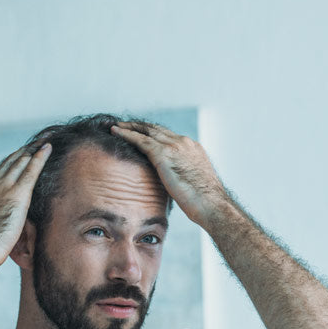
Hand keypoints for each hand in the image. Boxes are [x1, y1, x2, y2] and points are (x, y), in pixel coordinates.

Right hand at [0, 143, 51, 270]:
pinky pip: (31, 171)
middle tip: (34, 144)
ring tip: (44, 143)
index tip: (16, 159)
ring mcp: (2, 187)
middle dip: (22, 153)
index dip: (8, 165)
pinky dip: (40, 158)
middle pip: (8, 163)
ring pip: (20, 163)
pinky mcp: (17, 194)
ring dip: (33, 151)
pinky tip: (48, 149)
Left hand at [110, 122, 232, 227]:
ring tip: (116, 126)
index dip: (154, 134)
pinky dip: (126, 134)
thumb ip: (183, 177)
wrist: (212, 204)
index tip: (143, 134)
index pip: (169, 136)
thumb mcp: (194, 184)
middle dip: (140, 126)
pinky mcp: (163, 154)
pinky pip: (140, 140)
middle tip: (125, 125)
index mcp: (193, 148)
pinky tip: (115, 132)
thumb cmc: (205, 202)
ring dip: (130, 127)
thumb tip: (173, 185)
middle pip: (157, 129)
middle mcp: (184, 142)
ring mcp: (174, 146)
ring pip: (147, 131)